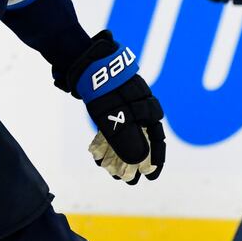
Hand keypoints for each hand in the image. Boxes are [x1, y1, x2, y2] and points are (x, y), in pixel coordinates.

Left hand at [62, 31, 165, 184]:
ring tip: (110, 171)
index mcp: (147, 107)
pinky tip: (97, 155)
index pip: (157, 138)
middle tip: (128, 179)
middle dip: (135, 161)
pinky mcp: (108, 105)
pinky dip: (105, 142)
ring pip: (125, 136)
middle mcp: (138, 106)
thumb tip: (137, 162)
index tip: (151, 177)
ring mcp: (123, 105)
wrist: (84, 61)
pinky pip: (111, 128)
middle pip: (141, 139)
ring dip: (118, 155)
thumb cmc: (103, 87)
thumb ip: (126, 138)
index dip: (156, 160)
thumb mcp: (114, 115)